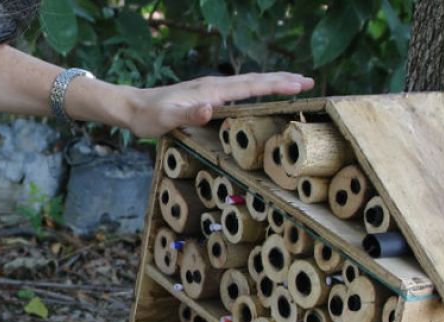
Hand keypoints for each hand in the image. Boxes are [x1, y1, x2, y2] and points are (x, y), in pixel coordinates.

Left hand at [122, 72, 314, 138]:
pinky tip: (261, 94)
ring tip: (296, 84)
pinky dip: (258, 88)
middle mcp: (215, 86)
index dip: (276, 85)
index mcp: (212, 91)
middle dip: (283, 79)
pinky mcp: (207, 94)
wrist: (133, 107)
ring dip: (273, 82)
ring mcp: (211, 89)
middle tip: (310, 81)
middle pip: (255, 80)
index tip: (300, 84)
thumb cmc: (150, 116)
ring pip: (249, 83)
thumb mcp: (167, 119)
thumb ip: (188, 114)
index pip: (250, 86)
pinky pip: (240, 90)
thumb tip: (210, 108)